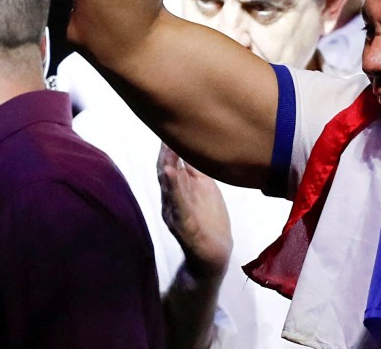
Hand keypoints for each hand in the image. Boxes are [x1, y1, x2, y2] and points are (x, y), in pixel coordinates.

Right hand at [157, 142, 231, 278]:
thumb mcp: (205, 189)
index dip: (170, 146)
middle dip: (166, 154)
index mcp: (180, 190)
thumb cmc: (210, 221)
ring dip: (167, 170)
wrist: (214, 255)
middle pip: (166, 172)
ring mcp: (176, 213)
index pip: (172, 164)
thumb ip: (198, 170)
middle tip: (166, 133)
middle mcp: (173, 199)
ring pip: (169, 188)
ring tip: (166, 153)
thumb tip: (194, 146)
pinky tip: (172, 176)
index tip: (170, 126)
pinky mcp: (184, 226)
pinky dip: (174, 190)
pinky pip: (178, 206)